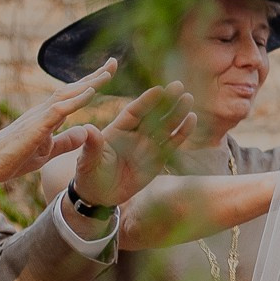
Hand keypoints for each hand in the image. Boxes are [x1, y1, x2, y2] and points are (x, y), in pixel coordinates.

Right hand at [0, 62, 117, 196]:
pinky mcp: (35, 126)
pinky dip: (76, 100)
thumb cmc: (11, 159)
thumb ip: (65, 142)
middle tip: (114, 62)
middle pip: (72, 88)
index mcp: (46, 117)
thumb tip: (85, 131)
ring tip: (108, 73)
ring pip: (67, 94)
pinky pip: (59, 110)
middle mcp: (43, 111)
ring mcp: (38, 116)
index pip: (72, 95)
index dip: (90, 84)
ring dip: (89, 83)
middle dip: (94, 75)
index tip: (107, 73)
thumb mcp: (46, 152)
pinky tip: (91, 92)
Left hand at [70, 83, 194, 208]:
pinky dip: (183, 132)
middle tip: (178, 85)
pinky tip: (192, 119)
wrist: (100, 195)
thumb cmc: (89, 174)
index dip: (146, 102)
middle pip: (153, 114)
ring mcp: (148, 145)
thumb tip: (88, 129)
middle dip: (165, 101)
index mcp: (118, 130)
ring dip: (177, 112)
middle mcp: (135, 134)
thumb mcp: (87, 161)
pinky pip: (173, 143)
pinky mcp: (159, 158)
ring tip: (188, 98)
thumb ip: (92, 146)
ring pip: (166, 125)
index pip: (134, 112)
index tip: (158, 90)